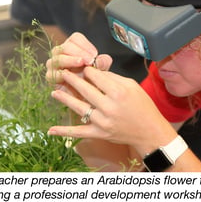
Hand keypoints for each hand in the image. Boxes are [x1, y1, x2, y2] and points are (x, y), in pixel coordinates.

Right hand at [46, 32, 112, 85]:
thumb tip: (101, 60)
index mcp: (73, 47)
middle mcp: (61, 53)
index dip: (85, 44)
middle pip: (65, 46)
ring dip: (70, 60)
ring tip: (81, 63)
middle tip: (90, 60)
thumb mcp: (102, 69)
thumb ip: (103, 62)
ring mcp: (54, 65)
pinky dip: (62, 74)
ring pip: (57, 58)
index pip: (75, 38)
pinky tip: (72, 77)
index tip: (95, 54)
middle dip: (79, 52)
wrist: (86, 96)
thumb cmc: (92, 79)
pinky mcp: (50, 77)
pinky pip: (53, 74)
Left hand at [48, 67, 176, 156]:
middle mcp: (109, 107)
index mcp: (118, 92)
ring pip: (79, 107)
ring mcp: (102, 122)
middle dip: (73, 79)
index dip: (88, 70)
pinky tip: (51, 130)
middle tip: (63, 73)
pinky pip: (79, 132)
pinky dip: (65, 132)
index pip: (96, 76)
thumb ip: (113, 78)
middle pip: (85, 89)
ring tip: (54, 91)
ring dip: (65, 99)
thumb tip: (96, 71)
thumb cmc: (143, 105)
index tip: (83, 67)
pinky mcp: (100, 134)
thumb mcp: (132, 85)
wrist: (149, 130)